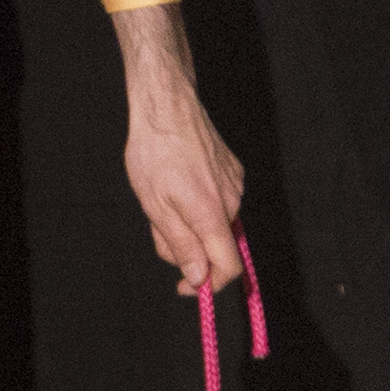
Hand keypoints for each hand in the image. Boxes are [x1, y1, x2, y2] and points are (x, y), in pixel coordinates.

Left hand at [111, 4, 247, 293]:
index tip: (185, 286)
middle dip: (188, 248)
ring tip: (163, 199)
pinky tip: (177, 185)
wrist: (166, 104)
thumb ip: (180, 244)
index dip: (209, 285)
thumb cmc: (154, 152)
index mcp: (212, 213)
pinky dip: (199, 206)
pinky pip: (218, 203)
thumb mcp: (155, 206)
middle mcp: (232, 200)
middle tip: (158, 227)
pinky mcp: (234, 171)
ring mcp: (236, 184)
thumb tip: (199, 278)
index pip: (229, 267)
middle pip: (217, 246)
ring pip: (215, 224)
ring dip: (190, 225)